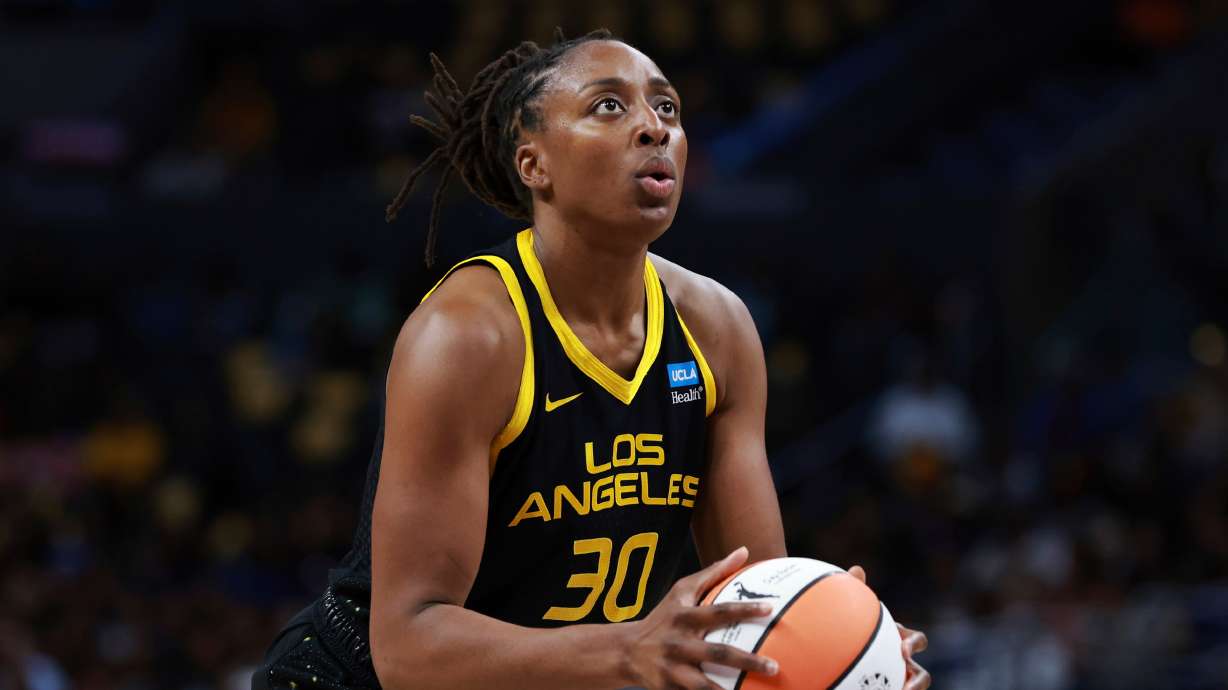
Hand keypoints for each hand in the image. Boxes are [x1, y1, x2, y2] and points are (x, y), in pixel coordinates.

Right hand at [623, 546, 778, 689]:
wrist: (626, 650)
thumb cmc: (663, 617)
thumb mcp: (682, 592)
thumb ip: (714, 573)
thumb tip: (744, 551)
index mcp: (684, 617)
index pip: (718, 612)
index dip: (744, 609)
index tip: (769, 609)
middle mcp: (678, 643)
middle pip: (716, 653)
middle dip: (746, 661)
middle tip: (774, 667)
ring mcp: (673, 669)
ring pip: (704, 685)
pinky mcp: (668, 688)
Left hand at [848, 566, 930, 689]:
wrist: (838, 653)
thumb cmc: (850, 627)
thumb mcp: (853, 610)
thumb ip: (856, 591)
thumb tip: (857, 569)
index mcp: (899, 642)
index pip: (916, 641)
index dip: (913, 644)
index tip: (903, 650)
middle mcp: (903, 664)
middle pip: (921, 675)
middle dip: (917, 681)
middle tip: (904, 685)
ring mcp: (896, 679)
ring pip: (910, 688)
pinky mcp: (887, 685)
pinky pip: (889, 689)